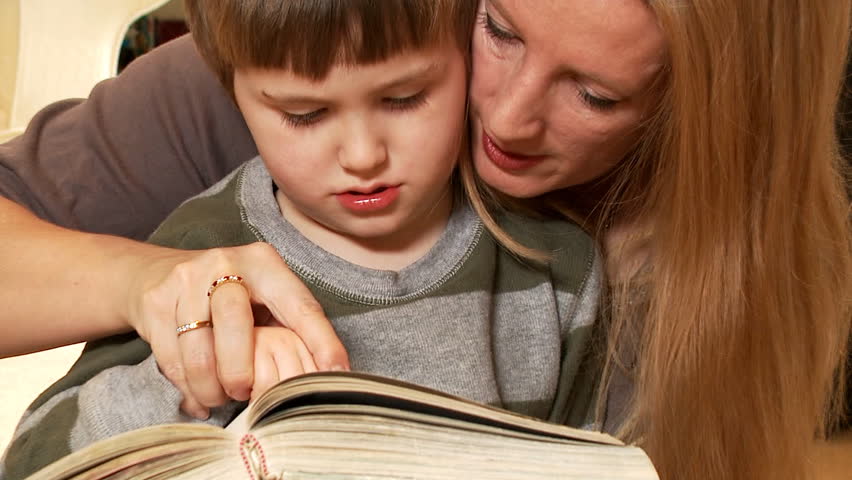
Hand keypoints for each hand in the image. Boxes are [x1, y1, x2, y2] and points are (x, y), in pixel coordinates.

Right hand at [128, 242, 348, 418]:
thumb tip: (331, 374)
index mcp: (264, 263)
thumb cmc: (227, 297)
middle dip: (241, 368)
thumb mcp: (262, 299)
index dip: (320, 341)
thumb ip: (291, 328)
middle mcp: (225, 263)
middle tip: (246, 393)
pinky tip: (199, 396)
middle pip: (235, 321)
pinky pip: (172, 358)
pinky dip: (188, 387)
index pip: (299, 304)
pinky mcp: (155, 303)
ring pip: (198, 346)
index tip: (336, 373)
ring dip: (211, 385)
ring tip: (222, 398)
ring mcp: (185, 281)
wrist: (155, 274)